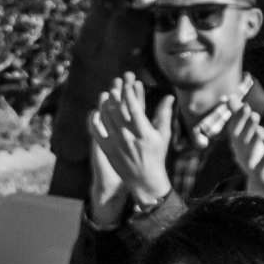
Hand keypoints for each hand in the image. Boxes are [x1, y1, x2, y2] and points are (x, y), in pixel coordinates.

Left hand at [86, 75, 173, 224]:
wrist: (144, 179)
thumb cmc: (156, 155)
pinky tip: (94, 112)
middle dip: (115, 96)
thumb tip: (170, 96)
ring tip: (104, 95)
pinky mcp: (107, 149)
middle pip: (117, 111)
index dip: (130, 94)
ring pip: (105, 119)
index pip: (135, 108)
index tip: (128, 84)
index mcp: (143, 132)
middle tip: (113, 87)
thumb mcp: (163, 135)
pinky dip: (94, 121)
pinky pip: (96, 132)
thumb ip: (164, 114)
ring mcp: (116, 143)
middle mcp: (128, 137)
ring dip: (103, 105)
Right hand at [225, 103, 263, 201]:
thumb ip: (239, 116)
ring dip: (253, 141)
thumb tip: (228, 96)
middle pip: (241, 141)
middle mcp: (241, 154)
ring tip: (260, 130)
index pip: (234, 130)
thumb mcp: (250, 133)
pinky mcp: (261, 175)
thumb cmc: (257, 154)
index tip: (245, 106)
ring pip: (249, 153)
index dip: (239, 119)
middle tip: (255, 114)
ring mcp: (250, 166)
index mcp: (237, 144)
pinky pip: (261, 168)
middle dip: (247, 127)